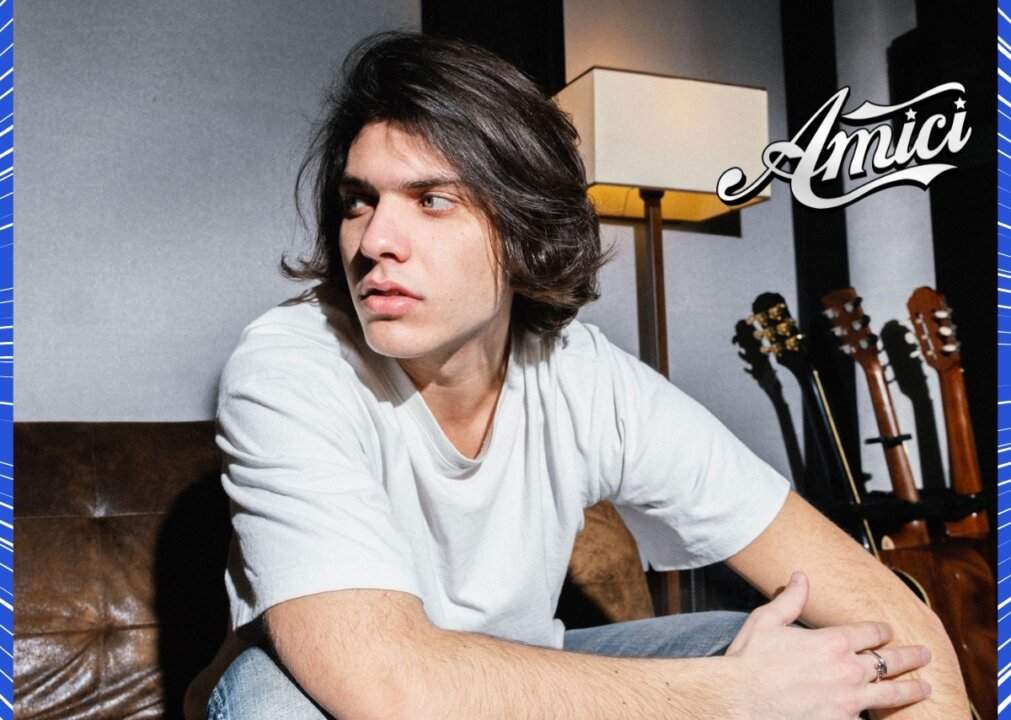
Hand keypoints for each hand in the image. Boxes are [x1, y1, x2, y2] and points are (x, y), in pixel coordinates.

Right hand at [725, 571, 931, 718]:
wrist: (740, 700)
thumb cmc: (750, 659)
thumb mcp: (767, 620)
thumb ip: (790, 599)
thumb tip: (801, 576)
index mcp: (832, 641)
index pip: (870, 632)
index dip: (882, 631)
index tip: (888, 632)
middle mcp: (848, 670)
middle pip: (890, 661)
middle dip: (910, 656)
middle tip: (925, 654)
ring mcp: (848, 701)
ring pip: (891, 693)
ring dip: (911, 689)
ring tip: (926, 687)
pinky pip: (868, 718)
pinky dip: (881, 715)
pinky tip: (891, 717)